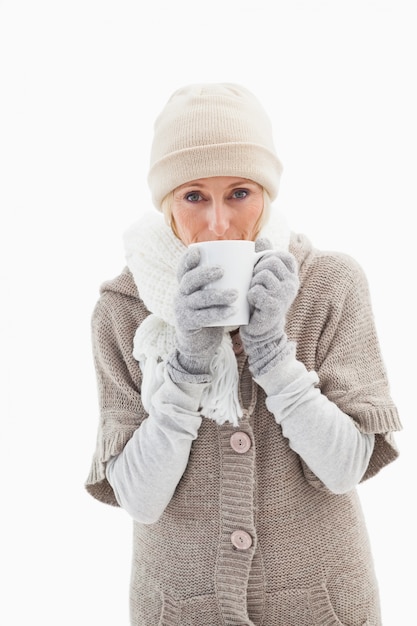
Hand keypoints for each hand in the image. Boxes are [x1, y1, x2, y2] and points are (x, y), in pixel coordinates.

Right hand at [167, 246, 237, 381]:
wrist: (199, 345)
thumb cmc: (211, 315)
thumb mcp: (210, 297)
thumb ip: (221, 282)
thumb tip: (249, 259)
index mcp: (185, 286)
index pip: (182, 269)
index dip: (188, 259)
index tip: (199, 251)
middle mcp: (180, 296)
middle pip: (188, 280)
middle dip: (204, 274)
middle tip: (223, 271)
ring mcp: (182, 311)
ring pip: (198, 299)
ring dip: (217, 295)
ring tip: (235, 293)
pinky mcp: (188, 325)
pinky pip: (203, 317)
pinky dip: (219, 313)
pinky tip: (233, 311)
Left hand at [240, 238, 298, 376]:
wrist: (261, 330)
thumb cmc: (261, 300)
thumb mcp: (265, 277)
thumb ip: (265, 258)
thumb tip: (263, 239)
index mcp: (291, 275)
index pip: (282, 255)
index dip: (267, 258)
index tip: (259, 269)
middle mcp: (292, 284)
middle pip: (270, 262)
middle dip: (256, 270)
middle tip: (253, 284)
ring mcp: (285, 295)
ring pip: (262, 275)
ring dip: (252, 283)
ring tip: (253, 293)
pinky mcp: (275, 307)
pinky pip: (256, 291)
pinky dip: (249, 295)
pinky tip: (252, 303)